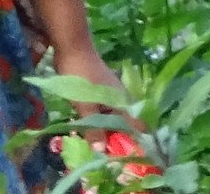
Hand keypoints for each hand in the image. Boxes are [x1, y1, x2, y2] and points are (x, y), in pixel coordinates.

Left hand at [52, 44, 159, 179]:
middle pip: (124, 127)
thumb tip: (101, 152)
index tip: (131, 162)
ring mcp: (109, 96)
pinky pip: (101, 113)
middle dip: (118, 143)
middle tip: (109, 163)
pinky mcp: (98, 93)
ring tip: (98, 152)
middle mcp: (120, 100)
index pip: (138, 128)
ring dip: (105, 134)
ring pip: (111, 120)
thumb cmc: (80, 74)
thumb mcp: (85, 104)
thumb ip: (93, 128)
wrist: (71, 46)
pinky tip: (88, 132)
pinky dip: (97, 123)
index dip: (138, 145)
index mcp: (123, 103)